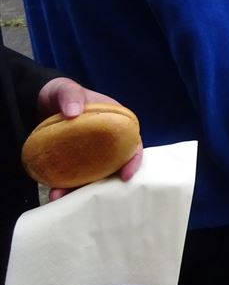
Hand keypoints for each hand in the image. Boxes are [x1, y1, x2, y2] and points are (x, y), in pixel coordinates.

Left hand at [37, 79, 143, 198]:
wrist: (39, 103)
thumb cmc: (62, 94)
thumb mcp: (66, 89)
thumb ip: (71, 96)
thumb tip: (73, 113)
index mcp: (115, 123)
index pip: (132, 142)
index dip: (133, 159)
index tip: (126, 175)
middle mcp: (106, 143)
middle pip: (114, 166)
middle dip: (104, 184)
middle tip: (91, 195)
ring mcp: (88, 155)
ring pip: (92, 176)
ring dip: (80, 189)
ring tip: (61, 195)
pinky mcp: (71, 163)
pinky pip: (71, 178)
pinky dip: (65, 187)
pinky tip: (54, 192)